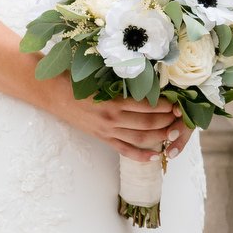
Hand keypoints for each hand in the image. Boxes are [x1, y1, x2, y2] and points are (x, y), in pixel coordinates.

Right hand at [48, 90, 185, 162]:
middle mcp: (112, 119)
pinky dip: (142, 155)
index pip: (147, 106)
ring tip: (174, 131)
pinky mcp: (102, 138)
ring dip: (160, 136)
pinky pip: (125, 150)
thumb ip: (121, 80)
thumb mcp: (99, 76)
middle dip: (167, 120)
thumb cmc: (76, 79)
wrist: (52, 93)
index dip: (165, 106)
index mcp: (112, 101)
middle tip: (180, 116)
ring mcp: (107, 131)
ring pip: (141, 138)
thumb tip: (147, 77)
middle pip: (148, 123)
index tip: (177, 101)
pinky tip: (156, 156)